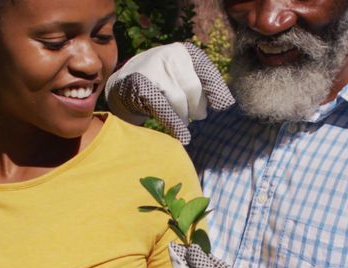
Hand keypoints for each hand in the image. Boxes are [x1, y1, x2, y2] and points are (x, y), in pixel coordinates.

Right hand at [104, 42, 234, 143]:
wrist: (122, 86)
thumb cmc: (161, 86)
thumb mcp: (182, 79)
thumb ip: (201, 86)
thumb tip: (225, 104)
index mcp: (185, 52)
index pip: (208, 72)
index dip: (216, 91)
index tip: (223, 107)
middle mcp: (170, 54)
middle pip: (193, 88)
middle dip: (197, 107)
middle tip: (197, 118)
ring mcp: (153, 67)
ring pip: (178, 99)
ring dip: (183, 116)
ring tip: (184, 125)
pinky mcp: (140, 84)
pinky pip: (163, 108)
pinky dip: (174, 123)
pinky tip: (183, 135)